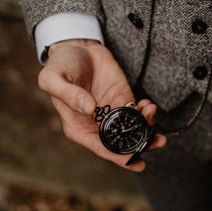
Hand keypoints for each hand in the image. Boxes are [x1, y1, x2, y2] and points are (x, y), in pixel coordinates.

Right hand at [38, 39, 166, 170]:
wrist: (77, 46)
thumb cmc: (60, 65)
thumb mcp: (53, 78)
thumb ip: (68, 94)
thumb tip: (90, 109)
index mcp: (78, 128)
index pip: (101, 148)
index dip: (120, 158)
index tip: (138, 163)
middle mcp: (97, 125)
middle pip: (123, 143)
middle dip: (142, 144)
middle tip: (158, 140)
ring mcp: (112, 113)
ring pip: (134, 129)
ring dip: (147, 126)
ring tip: (151, 111)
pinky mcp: (123, 100)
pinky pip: (139, 113)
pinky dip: (147, 112)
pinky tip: (149, 105)